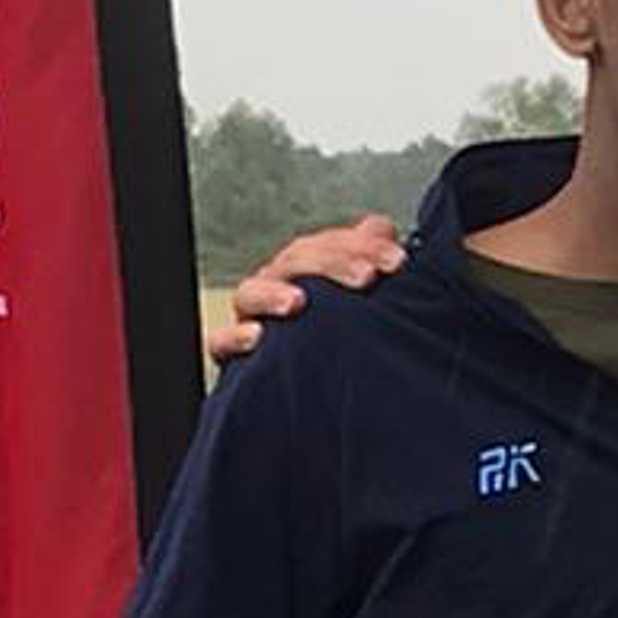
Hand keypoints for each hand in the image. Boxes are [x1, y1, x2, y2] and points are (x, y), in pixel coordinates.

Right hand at [209, 216, 406, 366]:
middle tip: (366, 278)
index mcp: (308, 269)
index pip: (329, 243)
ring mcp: (254, 317)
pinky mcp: (237, 354)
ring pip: (251, 292)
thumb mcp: (363, 295)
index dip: (362, 245)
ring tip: (299, 302)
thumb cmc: (342, 336)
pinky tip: (257, 336)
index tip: (396, 262)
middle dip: (332, 263)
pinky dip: (234, 337)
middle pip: (294, 260)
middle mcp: (279, 287)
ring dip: (275, 293)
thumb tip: (380, 227)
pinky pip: (221, 341)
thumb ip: (368, 257)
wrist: (326, 390)